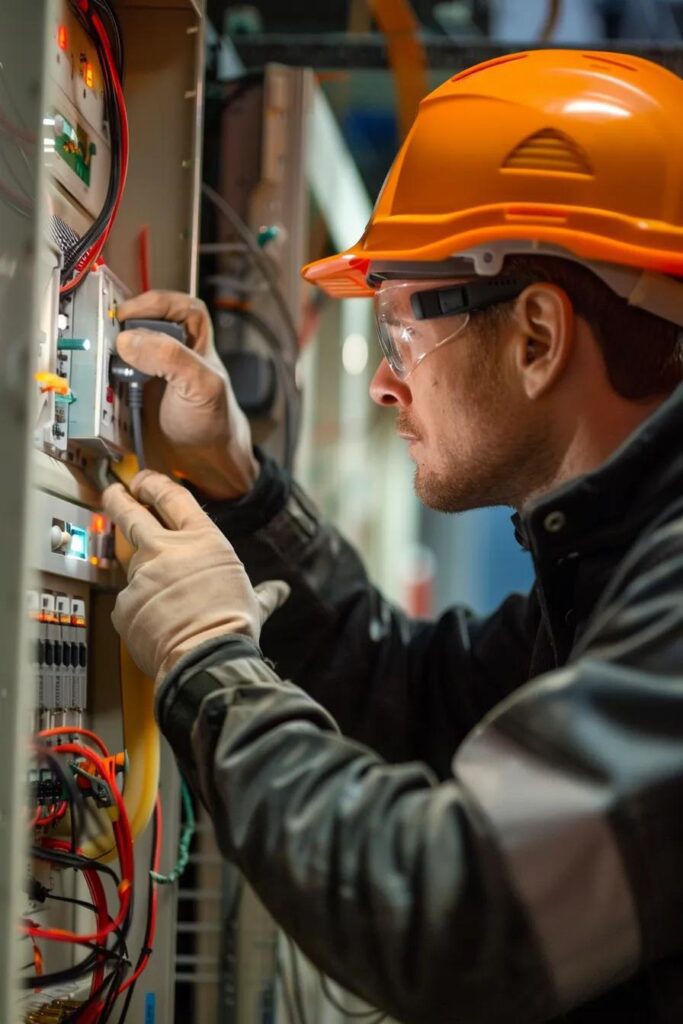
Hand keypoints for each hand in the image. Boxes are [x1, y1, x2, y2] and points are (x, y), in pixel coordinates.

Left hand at [102, 471, 289, 683]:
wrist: (206, 660)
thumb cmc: (232, 628)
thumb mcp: (253, 602)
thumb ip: (264, 593)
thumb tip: (281, 591)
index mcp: (203, 541)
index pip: (173, 498)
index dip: (154, 485)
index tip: (143, 481)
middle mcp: (168, 550)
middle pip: (133, 515)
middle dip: (120, 500)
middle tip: (114, 492)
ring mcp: (143, 575)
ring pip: (135, 566)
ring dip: (145, 577)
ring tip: (161, 598)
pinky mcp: (125, 602)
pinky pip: (129, 601)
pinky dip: (139, 610)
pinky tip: (156, 624)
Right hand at [116, 290, 258, 498]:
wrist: (206, 463)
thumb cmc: (215, 423)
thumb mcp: (202, 386)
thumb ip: (172, 358)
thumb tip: (129, 340)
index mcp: (196, 342)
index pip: (178, 306)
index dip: (154, 303)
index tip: (128, 314)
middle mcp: (173, 353)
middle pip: (145, 323)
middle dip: (125, 326)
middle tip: (107, 334)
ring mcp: (153, 374)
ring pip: (127, 350)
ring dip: (111, 352)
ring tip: (101, 357)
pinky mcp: (136, 395)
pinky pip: (115, 378)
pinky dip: (105, 379)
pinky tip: (102, 383)